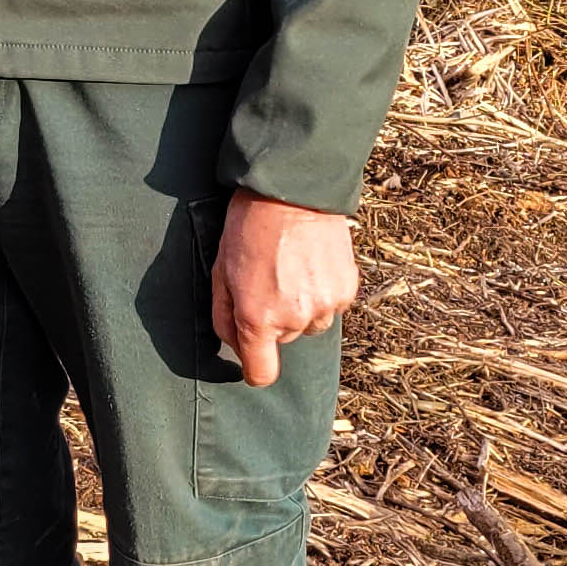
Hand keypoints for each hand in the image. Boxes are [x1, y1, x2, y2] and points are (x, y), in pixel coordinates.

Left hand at [211, 189, 358, 388]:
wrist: (294, 191)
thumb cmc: (248, 227)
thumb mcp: (220, 272)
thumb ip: (223, 318)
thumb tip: (235, 346)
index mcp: (258, 318)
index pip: (261, 374)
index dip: (254, 367)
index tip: (252, 355)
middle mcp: (294, 319)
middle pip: (283, 342)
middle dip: (273, 321)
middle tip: (267, 281)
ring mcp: (325, 306)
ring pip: (309, 325)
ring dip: (300, 309)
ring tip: (291, 270)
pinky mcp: (346, 291)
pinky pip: (331, 307)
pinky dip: (321, 293)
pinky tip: (311, 265)